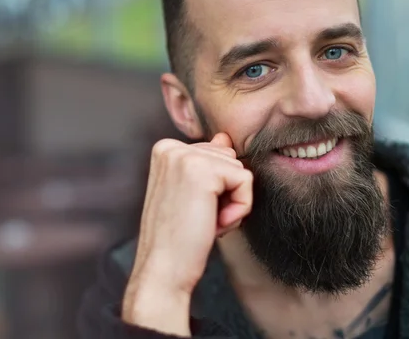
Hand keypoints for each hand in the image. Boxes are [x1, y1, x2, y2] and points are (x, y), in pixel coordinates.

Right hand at [122, 133, 253, 335]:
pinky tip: (214, 223)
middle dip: (225, 193)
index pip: (217, 153)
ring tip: (204, 221)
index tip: (191, 209)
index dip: (215, 188)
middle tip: (198, 217)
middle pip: (230, 158)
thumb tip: (224, 137)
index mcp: (165, 149)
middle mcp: (171, 146)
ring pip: (240, 170)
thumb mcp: (190, 192)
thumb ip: (206, 162)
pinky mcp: (203, 171)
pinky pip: (246, 181)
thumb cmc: (177, 238)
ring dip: (232, 203)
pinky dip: (239, 208)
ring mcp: (185, 156)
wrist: (163, 270)